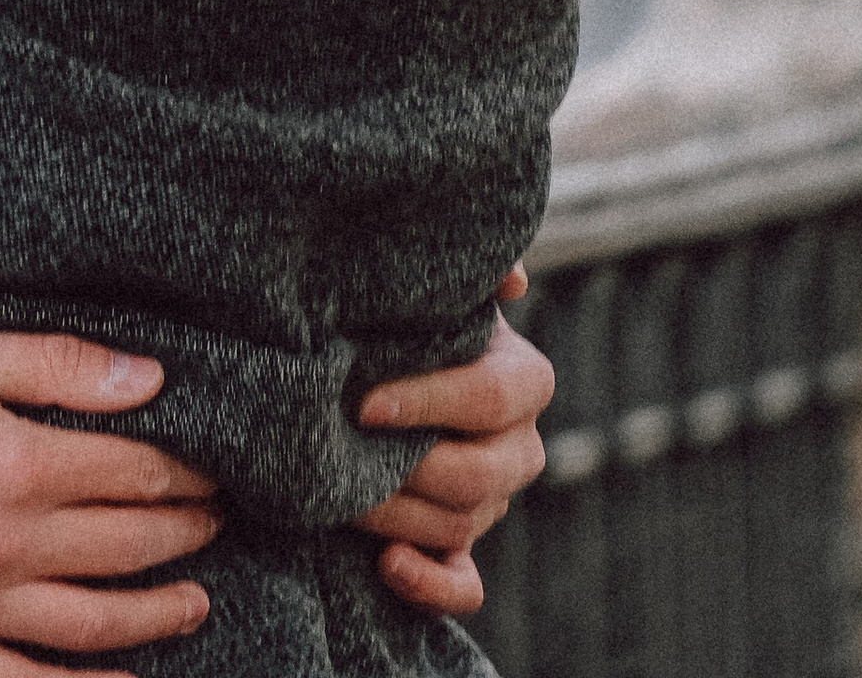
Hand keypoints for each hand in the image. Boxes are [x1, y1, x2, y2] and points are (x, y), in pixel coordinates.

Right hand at [0, 332, 220, 677]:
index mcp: (10, 462)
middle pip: (122, 547)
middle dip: (182, 534)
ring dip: (155, 614)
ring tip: (194, 601)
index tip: (211, 469)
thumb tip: (148, 376)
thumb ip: (53, 366)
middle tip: (215, 522)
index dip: (182, 472)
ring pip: (90, 625)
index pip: (131, 473)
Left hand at [352, 282, 553, 622]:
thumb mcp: (433, 291)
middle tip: (345, 450)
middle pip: (482, 474)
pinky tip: (388, 564)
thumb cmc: (406, 319)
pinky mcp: (464, 550)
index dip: (430, 402)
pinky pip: (463, 588)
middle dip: (410, 466)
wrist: (377, 372)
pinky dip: (430, 585)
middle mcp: (519, 447)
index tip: (364, 401)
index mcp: (523, 381)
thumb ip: (469, 274)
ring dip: (397, 516)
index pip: (490, 399)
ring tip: (337, 492)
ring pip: (460, 525)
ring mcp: (494, 503)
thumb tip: (513, 279)